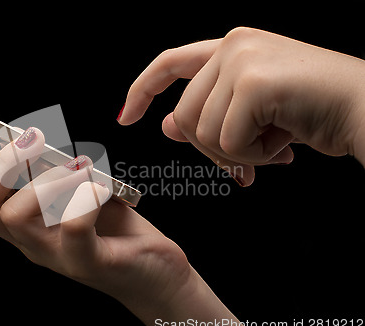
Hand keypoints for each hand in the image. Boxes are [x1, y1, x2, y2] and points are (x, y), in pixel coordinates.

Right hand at [0, 114, 244, 325]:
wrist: (157, 274)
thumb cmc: (119, 230)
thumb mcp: (83, 192)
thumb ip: (57, 171)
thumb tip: (35, 138)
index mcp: (27, 224)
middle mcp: (32, 242)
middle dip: (2, 164)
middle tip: (35, 139)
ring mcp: (57, 256)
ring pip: (18, 215)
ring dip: (49, 177)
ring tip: (81, 167)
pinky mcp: (89, 262)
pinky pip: (74, 226)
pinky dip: (87, 194)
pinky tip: (104, 187)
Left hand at [120, 27, 364, 184]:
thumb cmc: (316, 111)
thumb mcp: (254, 115)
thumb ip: (209, 115)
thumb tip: (166, 126)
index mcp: (233, 46)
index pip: (170, 63)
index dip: (142, 90)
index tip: (127, 116)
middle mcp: (234, 45)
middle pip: (184, 115)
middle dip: (212, 150)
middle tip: (247, 163)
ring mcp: (243, 59)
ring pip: (201, 131)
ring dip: (237, 155)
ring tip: (272, 149)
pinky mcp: (254, 82)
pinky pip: (227, 141)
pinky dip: (253, 158)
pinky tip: (282, 149)